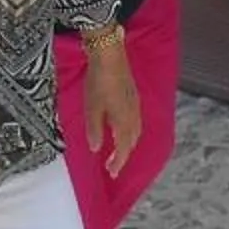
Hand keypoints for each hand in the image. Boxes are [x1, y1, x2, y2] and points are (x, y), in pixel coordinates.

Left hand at [81, 38, 140, 174]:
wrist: (110, 55)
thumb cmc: (99, 82)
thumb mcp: (92, 108)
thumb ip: (95, 130)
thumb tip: (97, 149)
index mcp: (124, 121)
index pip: (123, 149)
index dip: (118, 163)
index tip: (112, 173)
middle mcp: (133, 115)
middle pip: (131, 142)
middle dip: (123, 155)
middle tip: (112, 166)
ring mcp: (135, 105)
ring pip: (136, 131)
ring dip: (127, 144)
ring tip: (118, 150)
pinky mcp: (134, 96)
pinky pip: (136, 121)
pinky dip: (130, 131)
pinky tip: (122, 127)